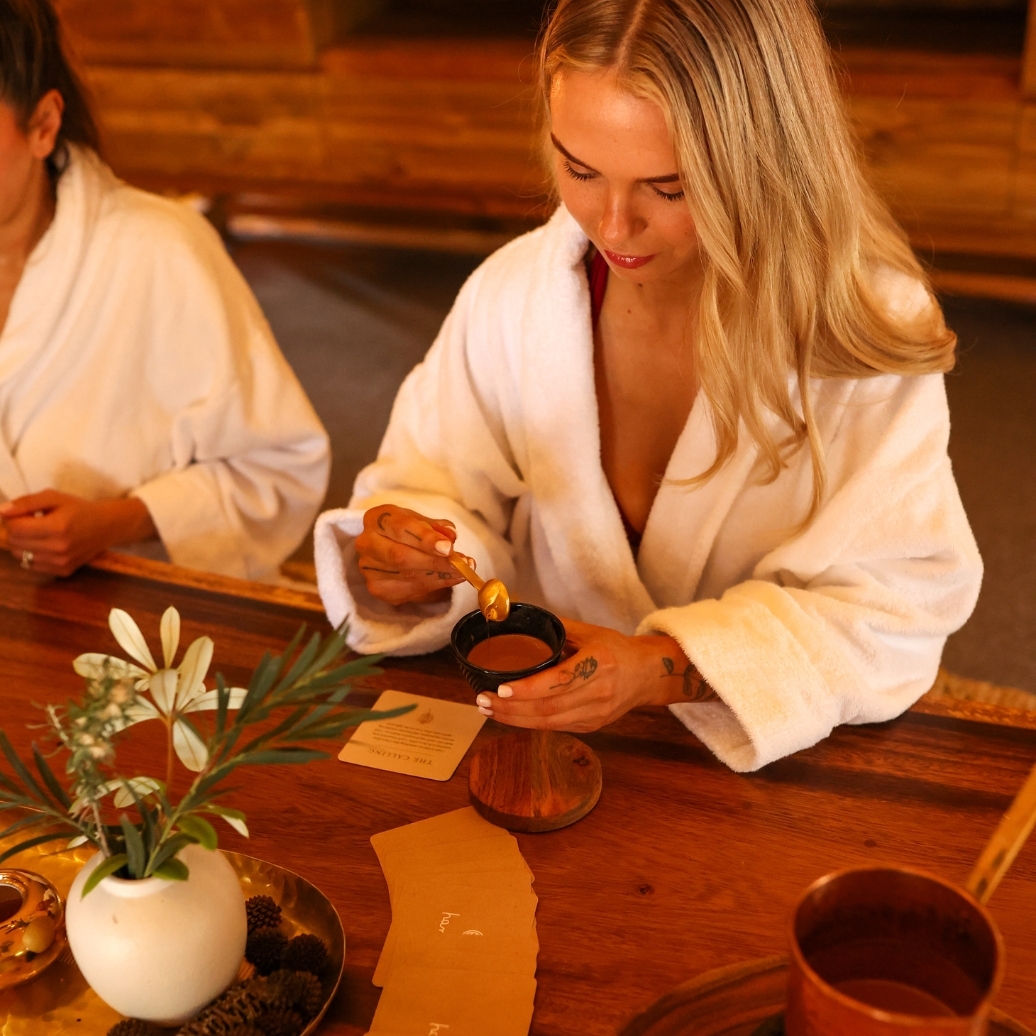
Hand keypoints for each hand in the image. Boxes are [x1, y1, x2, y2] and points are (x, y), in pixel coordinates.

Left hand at [0, 490, 155, 576]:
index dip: (12, 518)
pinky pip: (31, 565)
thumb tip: (2, 511)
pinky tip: (45, 545)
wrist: (107, 527)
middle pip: (14, 542)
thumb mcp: (55, 497)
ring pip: (20, 556)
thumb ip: (26, 502)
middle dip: (16, 530)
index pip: (15, 528)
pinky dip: (32, 555)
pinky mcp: (63, 571)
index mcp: (57, 527)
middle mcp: (58, 548)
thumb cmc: (79, 509)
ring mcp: (61, 562)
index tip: (24, 513)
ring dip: (22, 543)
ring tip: (37, 534)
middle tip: (30, 522)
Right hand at [355, 504, 465, 604]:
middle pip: (400, 556)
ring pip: (407, 575)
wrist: (387, 547)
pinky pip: (410, 590)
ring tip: (462, 571)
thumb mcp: (421, 521)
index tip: (448, 547)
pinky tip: (451, 578)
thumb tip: (450, 535)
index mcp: (376, 519)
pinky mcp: (377, 588)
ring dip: (439, 575)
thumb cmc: (406, 530)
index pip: (400, 528)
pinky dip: (436, 585)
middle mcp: (367, 543)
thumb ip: (436, 527)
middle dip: (434, 561)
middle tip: (461, 564)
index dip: (425, 538)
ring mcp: (369, 568)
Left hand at [475, 619, 715, 732]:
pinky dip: (530, 723)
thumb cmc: (617, 649)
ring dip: (515, 719)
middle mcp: (598, 693)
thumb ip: (556, 627)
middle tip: (483, 701)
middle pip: (548, 709)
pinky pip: (556, 727)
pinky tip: (510, 716)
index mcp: (598, 664)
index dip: (527, 690)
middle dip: (510, 708)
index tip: (501, 689)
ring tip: (489, 710)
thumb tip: (518, 617)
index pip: (557, 682)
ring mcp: (596, 714)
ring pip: (548, 723)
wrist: (649, 675)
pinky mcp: (592, 726)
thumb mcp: (589, 631)